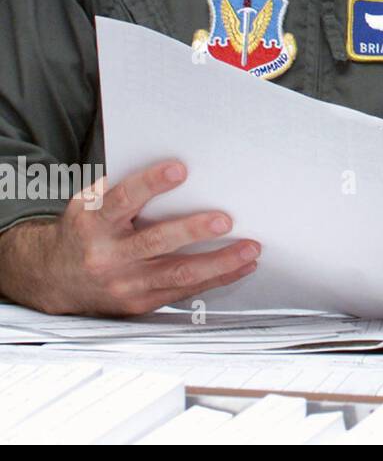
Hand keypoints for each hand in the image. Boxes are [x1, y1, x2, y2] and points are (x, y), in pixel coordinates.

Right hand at [34, 160, 258, 315]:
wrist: (53, 278)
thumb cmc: (85, 229)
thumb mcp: (90, 203)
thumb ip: (122, 186)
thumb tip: (174, 158)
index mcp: (92, 222)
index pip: (122, 199)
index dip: (150, 183)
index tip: (180, 168)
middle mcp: (107, 255)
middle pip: (155, 242)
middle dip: (193, 231)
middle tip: (227, 219)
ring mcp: (124, 284)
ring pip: (178, 274)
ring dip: (220, 262)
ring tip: (251, 248)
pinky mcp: (139, 303)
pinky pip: (184, 290)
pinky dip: (218, 278)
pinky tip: (242, 265)